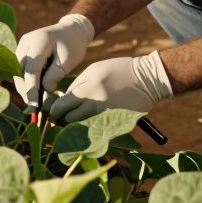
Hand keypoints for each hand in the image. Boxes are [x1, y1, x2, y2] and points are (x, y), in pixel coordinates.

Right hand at [13, 13, 95, 107]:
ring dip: (26, 86)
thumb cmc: (73, 45)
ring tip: (37, 101)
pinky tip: (36, 91)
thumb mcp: (68, 60)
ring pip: (19, 72)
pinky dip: (28, 80)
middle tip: (36, 108)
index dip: (31, 89)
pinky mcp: (22, 51)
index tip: (33, 106)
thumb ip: (54, 76)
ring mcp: (22, 45)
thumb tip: (43, 93)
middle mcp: (25, 42)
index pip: (31, 70)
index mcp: (38, 41)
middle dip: (27, 90)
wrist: (72, 30)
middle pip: (21, 72)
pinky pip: (21, 69)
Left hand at [47, 51, 172, 122]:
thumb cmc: (119, 70)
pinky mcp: (115, 125)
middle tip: (61, 116)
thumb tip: (62, 101)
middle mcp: (94, 105)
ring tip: (75, 119)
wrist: (148, 79)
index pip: (61, 107)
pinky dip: (89, 130)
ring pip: (80, 129)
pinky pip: (95, 132)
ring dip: (74, 126)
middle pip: (67, 121)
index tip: (53, 109)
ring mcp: (105, 116)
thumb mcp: (94, 70)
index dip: (54, 110)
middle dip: (62, 119)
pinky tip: (89, 123)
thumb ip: (77, 86)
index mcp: (88, 88)